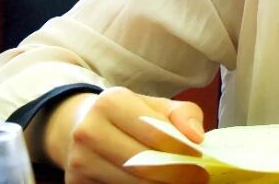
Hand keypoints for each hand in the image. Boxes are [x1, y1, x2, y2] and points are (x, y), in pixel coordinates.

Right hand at [44, 87, 208, 182]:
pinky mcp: (76, 183)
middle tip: (198, 178)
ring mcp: (79, 160)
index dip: (182, 150)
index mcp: (111, 102)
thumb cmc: (130, 116)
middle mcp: (89, 130)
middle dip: (175, 174)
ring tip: (180, 182)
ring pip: (130, 183)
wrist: (82, 126)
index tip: (202, 160)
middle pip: (142, 164)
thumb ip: (183, 115)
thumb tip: (197, 138)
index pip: (155, 133)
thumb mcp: (157, 106)